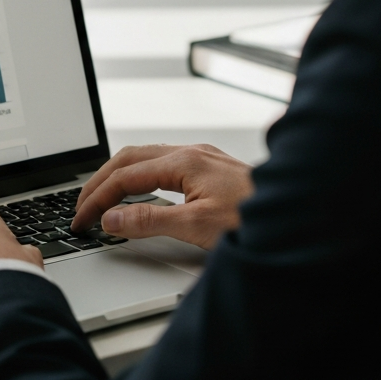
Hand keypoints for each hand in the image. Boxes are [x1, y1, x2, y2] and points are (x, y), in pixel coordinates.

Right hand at [71, 144, 253, 250]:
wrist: (300, 214)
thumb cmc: (256, 219)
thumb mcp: (197, 227)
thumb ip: (149, 222)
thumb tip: (112, 219)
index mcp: (184, 161)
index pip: (125, 176)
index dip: (97, 198)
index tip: (81, 218)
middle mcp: (191, 152)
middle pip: (129, 158)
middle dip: (99, 181)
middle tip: (81, 206)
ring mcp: (201, 157)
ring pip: (145, 158)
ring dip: (118, 176)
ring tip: (101, 198)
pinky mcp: (210, 168)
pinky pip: (162, 164)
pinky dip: (139, 177)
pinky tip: (139, 192)